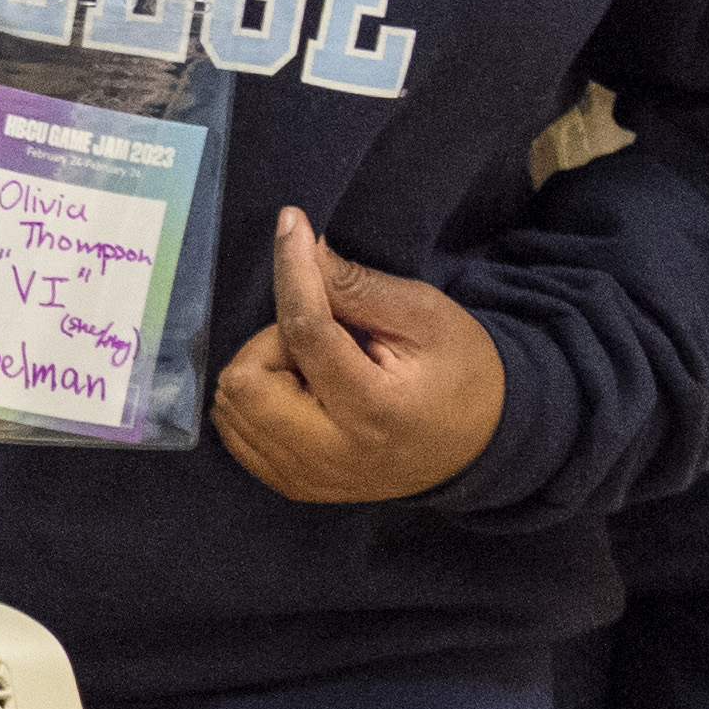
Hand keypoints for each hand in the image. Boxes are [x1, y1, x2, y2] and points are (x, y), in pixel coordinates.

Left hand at [210, 206, 507, 504]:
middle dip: (273, 340)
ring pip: (232, 404)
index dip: (293, 271)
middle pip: (245, 379)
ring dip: (265, 369)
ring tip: (317, 367)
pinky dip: (256, 398)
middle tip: (324, 335)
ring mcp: (304, 476)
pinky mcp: (291, 484)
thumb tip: (305, 251)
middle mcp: (328, 454)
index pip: (305, 332)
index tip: (291, 223)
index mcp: (373, 410)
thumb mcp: (427, 318)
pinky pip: (235, 430)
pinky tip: (300, 390)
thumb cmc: (458, 373)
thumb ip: (361, 287)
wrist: (476, 445)